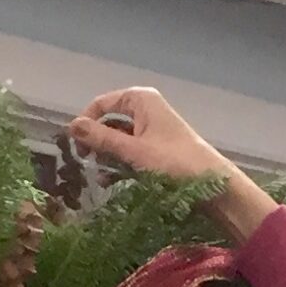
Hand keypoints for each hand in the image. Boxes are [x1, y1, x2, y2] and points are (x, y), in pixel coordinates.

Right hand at [68, 88, 218, 179]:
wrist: (214, 186)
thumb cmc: (174, 163)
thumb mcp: (134, 151)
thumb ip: (101, 139)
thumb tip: (71, 126)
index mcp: (140, 99)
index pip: (101, 104)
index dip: (86, 123)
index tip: (75, 146)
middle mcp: (146, 110)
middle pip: (110, 122)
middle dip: (96, 143)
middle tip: (84, 163)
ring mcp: (153, 130)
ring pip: (121, 140)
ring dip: (108, 157)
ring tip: (98, 177)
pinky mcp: (159, 151)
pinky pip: (133, 154)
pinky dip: (122, 165)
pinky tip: (111, 182)